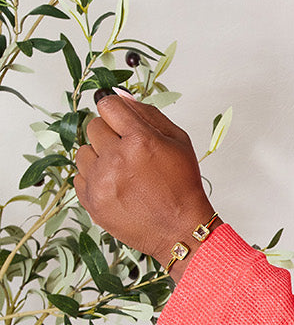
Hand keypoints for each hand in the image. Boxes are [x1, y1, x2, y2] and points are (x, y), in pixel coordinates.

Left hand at [73, 90, 213, 266]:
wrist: (179, 230)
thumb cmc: (182, 186)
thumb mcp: (178, 141)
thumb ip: (147, 113)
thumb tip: (118, 95)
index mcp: (140, 140)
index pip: (108, 105)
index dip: (116, 113)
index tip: (122, 123)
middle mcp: (116, 159)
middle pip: (93, 127)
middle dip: (110, 136)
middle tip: (129, 154)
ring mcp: (101, 182)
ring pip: (83, 152)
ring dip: (100, 158)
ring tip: (122, 173)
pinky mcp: (91, 201)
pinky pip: (79, 176)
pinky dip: (94, 180)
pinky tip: (115, 187)